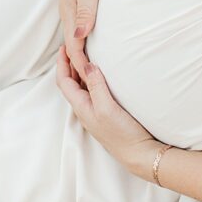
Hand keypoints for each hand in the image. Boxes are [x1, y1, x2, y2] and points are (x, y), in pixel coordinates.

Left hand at [55, 46, 156, 176]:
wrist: (140, 155)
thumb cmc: (123, 134)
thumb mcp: (107, 108)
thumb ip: (96, 86)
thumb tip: (87, 64)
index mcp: (81, 107)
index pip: (64, 81)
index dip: (61, 63)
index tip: (64, 46)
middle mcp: (85, 109)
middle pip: (70, 83)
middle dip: (69, 64)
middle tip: (73, 47)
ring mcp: (95, 112)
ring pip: (81, 87)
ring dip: (80, 71)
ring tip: (85, 56)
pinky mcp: (106, 114)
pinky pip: (92, 92)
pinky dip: (91, 79)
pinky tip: (100, 76)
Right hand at [58, 0, 106, 77]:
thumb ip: (86, 10)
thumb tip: (81, 36)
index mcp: (70, 13)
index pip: (75, 48)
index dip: (83, 67)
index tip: (93, 83)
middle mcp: (68, 14)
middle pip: (73, 48)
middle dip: (80, 69)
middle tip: (93, 91)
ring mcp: (71, 9)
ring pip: (76, 40)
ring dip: (82, 58)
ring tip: (92, 76)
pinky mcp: (77, 4)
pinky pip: (79, 30)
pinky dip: (84, 44)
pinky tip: (92, 48)